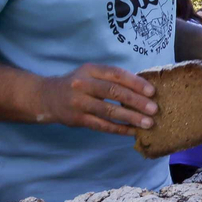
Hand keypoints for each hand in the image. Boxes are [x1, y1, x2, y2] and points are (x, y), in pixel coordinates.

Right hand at [41, 63, 157, 136]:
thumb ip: (111, 78)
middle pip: (113, 92)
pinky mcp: (77, 119)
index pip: (116, 74)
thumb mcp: (91, 74)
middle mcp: (83, 84)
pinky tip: (132, 131)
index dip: (135, 82)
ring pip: (108, 111)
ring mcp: (79, 103)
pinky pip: (102, 125)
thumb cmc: (78, 84)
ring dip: (131, 118)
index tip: (152, 91)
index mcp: (90, 70)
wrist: (48, 97)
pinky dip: (119, 129)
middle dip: (136, 101)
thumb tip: (143, 88)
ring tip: (148, 123)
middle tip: (154, 109)